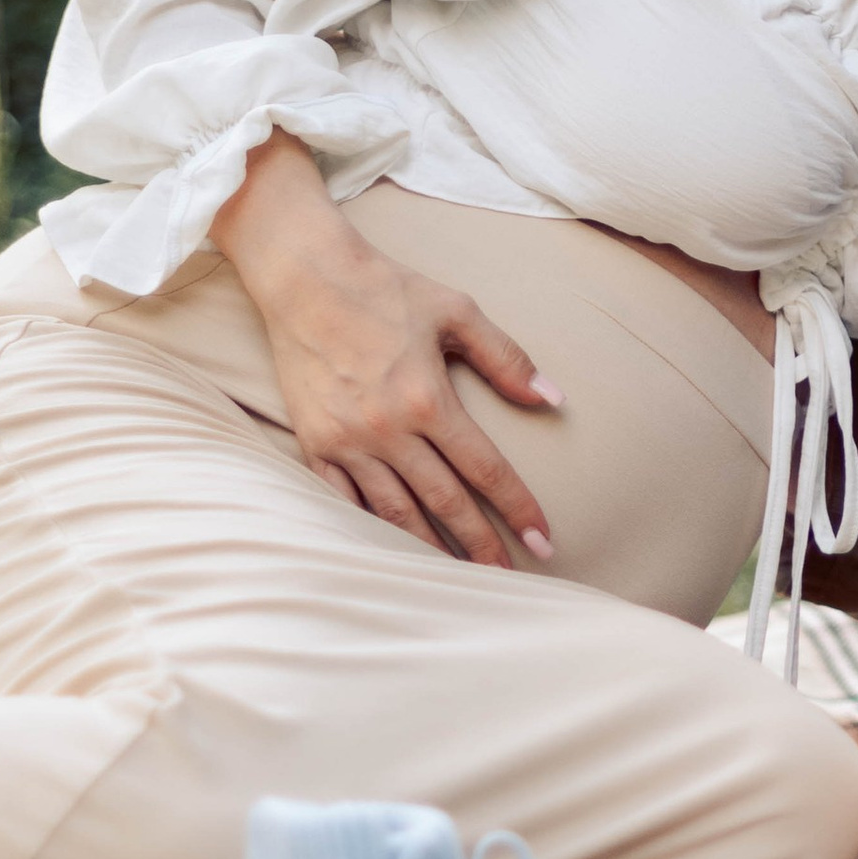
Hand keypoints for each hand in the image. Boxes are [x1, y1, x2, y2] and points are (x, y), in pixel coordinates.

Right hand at [212, 139, 559, 565]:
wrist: (306, 278)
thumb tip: (551, 399)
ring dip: (430, 550)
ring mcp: (346, 442)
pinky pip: (344, 502)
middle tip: (511, 579)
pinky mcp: (314, 444)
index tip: (543, 540)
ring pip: (395, 514)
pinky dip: (370, 530)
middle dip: (482, 545)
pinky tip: (393, 553)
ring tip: (459, 579)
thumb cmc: (387, 290)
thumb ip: (507, 359)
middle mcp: (387, 429)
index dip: (517, 507)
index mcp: (427, 399)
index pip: (484, 469)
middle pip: (444, 503)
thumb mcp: (457, 312)